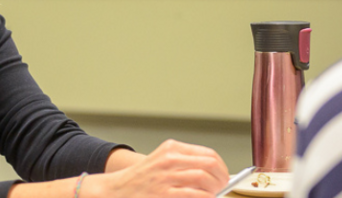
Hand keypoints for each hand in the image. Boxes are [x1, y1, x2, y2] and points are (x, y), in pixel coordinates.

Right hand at [81, 140, 228, 197]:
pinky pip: (194, 195)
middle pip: (210, 164)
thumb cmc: (142, 179)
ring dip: (215, 190)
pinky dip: (205, 197)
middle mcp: (169, 159)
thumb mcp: (161, 161)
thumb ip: (184, 163)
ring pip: (204, 179)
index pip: (208, 154)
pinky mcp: (164, 193)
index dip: (221, 167)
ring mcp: (166, 176)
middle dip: (222, 178)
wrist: (118, 190)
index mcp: (171, 148)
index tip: (224, 177)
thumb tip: (214, 173)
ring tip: (213, 195)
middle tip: (222, 187)